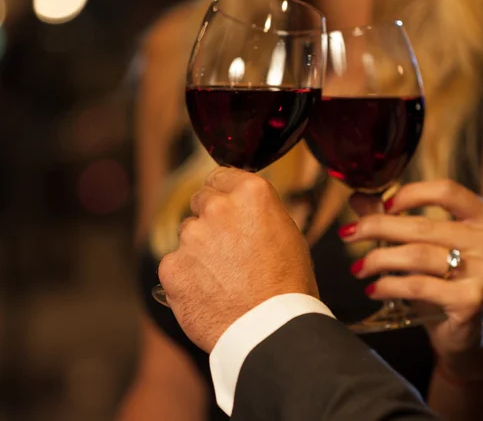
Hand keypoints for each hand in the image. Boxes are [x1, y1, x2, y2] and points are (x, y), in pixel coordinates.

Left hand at [158, 167, 318, 352]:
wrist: (271, 329)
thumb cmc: (288, 283)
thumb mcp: (286, 232)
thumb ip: (257, 212)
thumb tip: (241, 210)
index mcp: (251, 193)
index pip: (221, 176)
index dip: (224, 192)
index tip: (226, 206)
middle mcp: (217, 207)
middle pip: (201, 201)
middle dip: (210, 219)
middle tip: (227, 248)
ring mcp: (192, 236)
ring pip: (187, 234)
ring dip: (198, 248)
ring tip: (222, 277)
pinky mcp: (172, 266)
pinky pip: (174, 264)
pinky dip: (185, 276)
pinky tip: (208, 292)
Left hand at [345, 180, 482, 379]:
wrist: (466, 334)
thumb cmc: (444, 280)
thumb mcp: (424, 243)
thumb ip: (393, 217)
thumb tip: (358, 197)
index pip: (447, 190)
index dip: (411, 194)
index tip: (383, 205)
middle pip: (424, 225)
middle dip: (377, 227)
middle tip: (349, 234)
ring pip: (417, 255)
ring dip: (378, 259)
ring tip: (358, 267)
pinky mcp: (471, 301)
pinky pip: (418, 285)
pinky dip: (389, 285)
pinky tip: (373, 288)